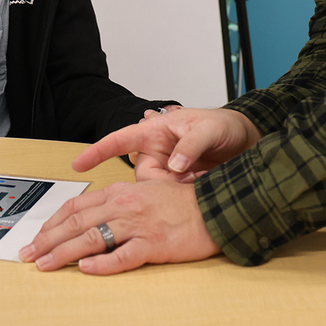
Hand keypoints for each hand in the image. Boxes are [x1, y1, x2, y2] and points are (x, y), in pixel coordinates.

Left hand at [18, 180, 220, 273]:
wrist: (215, 208)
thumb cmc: (181, 202)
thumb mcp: (144, 192)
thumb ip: (118, 202)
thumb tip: (91, 219)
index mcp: (120, 191)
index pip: (77, 206)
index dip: (53, 223)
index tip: (37, 237)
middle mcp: (125, 205)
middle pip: (77, 223)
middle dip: (48, 240)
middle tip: (29, 255)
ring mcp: (138, 224)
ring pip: (93, 238)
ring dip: (64, 253)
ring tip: (46, 265)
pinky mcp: (153, 244)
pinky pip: (123, 255)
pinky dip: (103, 263)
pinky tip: (86, 269)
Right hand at [81, 107, 260, 181]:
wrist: (246, 141)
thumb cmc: (223, 126)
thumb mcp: (208, 130)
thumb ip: (191, 145)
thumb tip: (175, 166)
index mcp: (156, 132)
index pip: (120, 140)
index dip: (98, 152)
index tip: (79, 164)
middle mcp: (157, 152)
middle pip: (138, 176)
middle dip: (154, 185)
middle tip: (185, 179)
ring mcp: (167, 170)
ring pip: (152, 191)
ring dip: (172, 192)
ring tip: (200, 178)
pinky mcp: (178, 185)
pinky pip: (168, 198)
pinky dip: (180, 199)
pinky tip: (200, 187)